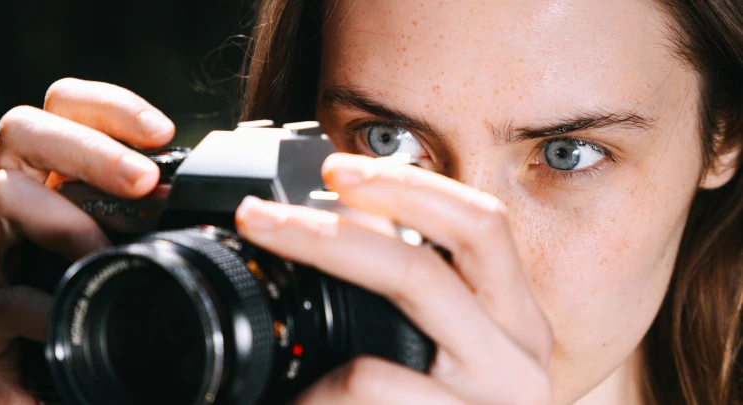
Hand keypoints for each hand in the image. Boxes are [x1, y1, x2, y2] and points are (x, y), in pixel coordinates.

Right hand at [0, 78, 173, 403]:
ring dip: (68, 221)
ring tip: (103, 257)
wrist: (63, 403)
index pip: (70, 114)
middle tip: (143, 180)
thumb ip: (171, 235)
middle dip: (89, 144)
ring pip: (4, 192)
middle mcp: (18, 215)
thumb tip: (242, 215)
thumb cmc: (110, 330)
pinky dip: (39, 308)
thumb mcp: (147, 269)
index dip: (111, 109)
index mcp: (63, 191)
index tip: (163, 132)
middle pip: (24, 129)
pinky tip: (64, 324)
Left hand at [235, 153, 553, 403]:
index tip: (336, 169)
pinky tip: (301, 389)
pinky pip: (373, 378)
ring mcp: (501, 394)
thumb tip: (339, 229)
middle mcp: (523, 350)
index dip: (409, 185)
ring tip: (267, 240)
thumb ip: (405, 301)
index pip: (479, 223)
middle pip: (461, 235)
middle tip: (274, 204)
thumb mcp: (434, 354)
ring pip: (417, 286)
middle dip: (370, 198)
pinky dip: (323, 378)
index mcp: (512, 319)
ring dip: (327, 250)